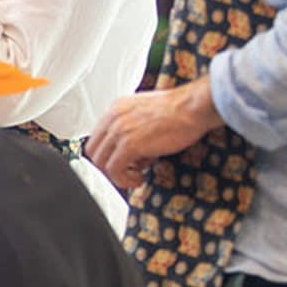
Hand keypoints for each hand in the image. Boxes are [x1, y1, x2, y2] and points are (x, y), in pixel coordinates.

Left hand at [85, 79, 221, 188]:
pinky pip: (114, 170)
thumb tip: (135, 152)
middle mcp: (114, 118)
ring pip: (100, 162)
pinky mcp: (130, 144)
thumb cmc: (181, 109)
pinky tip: (139, 179)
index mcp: (117, 108)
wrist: (194, 106)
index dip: (106, 153)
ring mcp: (119, 131)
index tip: (118, 162)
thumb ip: (135, 127)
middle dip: (107, 166)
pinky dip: (123, 180)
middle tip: (125, 173)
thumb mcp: (148, 113)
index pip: (97, 136)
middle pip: (93, 150)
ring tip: (134, 177)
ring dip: (116, 175)